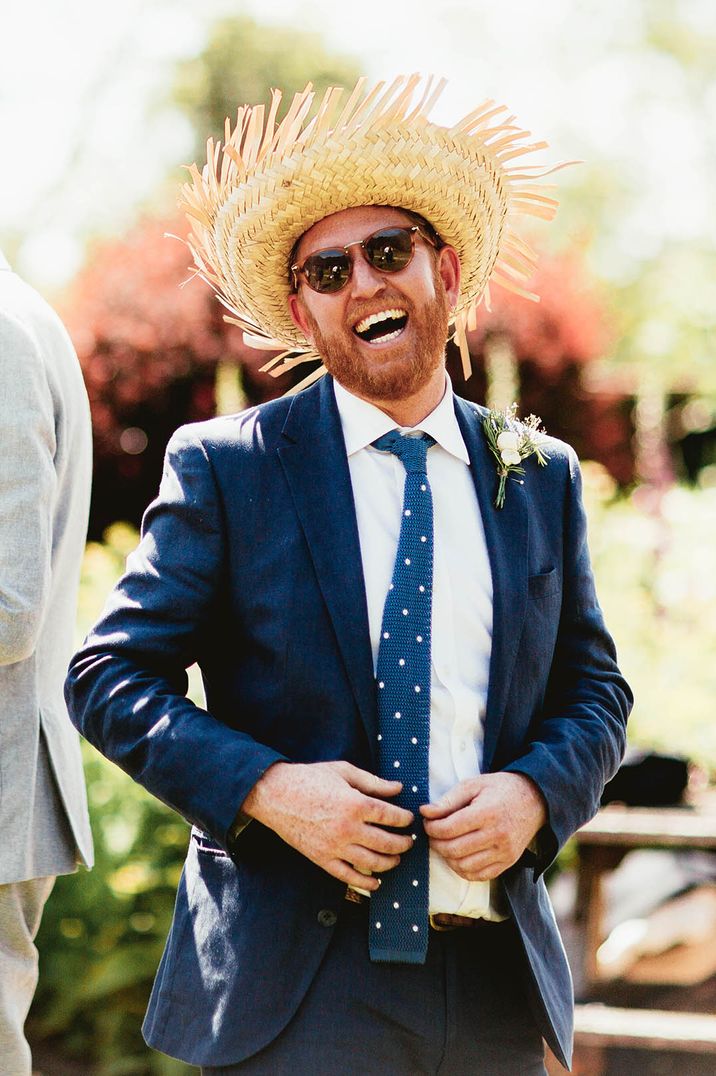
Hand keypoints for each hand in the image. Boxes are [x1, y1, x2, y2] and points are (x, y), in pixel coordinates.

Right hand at [242, 760, 414, 889]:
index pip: (391, 817)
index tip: (408, 819)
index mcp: (355, 804)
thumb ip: (373, 781)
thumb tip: (398, 788)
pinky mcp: (322, 859)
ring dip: (390, 862)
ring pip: (373, 863)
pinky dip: (366, 883)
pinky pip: (349, 877)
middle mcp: (348, 828)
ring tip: (396, 858)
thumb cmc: (310, 778)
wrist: (276, 794)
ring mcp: (335, 847)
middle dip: (404, 843)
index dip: (404, 819)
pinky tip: (376, 882)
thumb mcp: (343, 771)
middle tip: (409, 841)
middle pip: (387, 843)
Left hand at [420, 772, 546, 881]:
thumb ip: (448, 800)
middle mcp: (497, 836)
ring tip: (444, 844)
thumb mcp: (473, 785)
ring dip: (447, 857)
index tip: (427, 821)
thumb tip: (425, 812)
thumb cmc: (500, 789)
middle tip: (432, 834)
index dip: (431, 827)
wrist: (535, 800)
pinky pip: (478, 876)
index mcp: (487, 813)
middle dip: (435, 843)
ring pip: (463, 866)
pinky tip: (458, 856)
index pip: (449, 829)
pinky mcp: (508, 863)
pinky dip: (462, 869)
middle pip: (454, 849)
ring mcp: (504, 852)